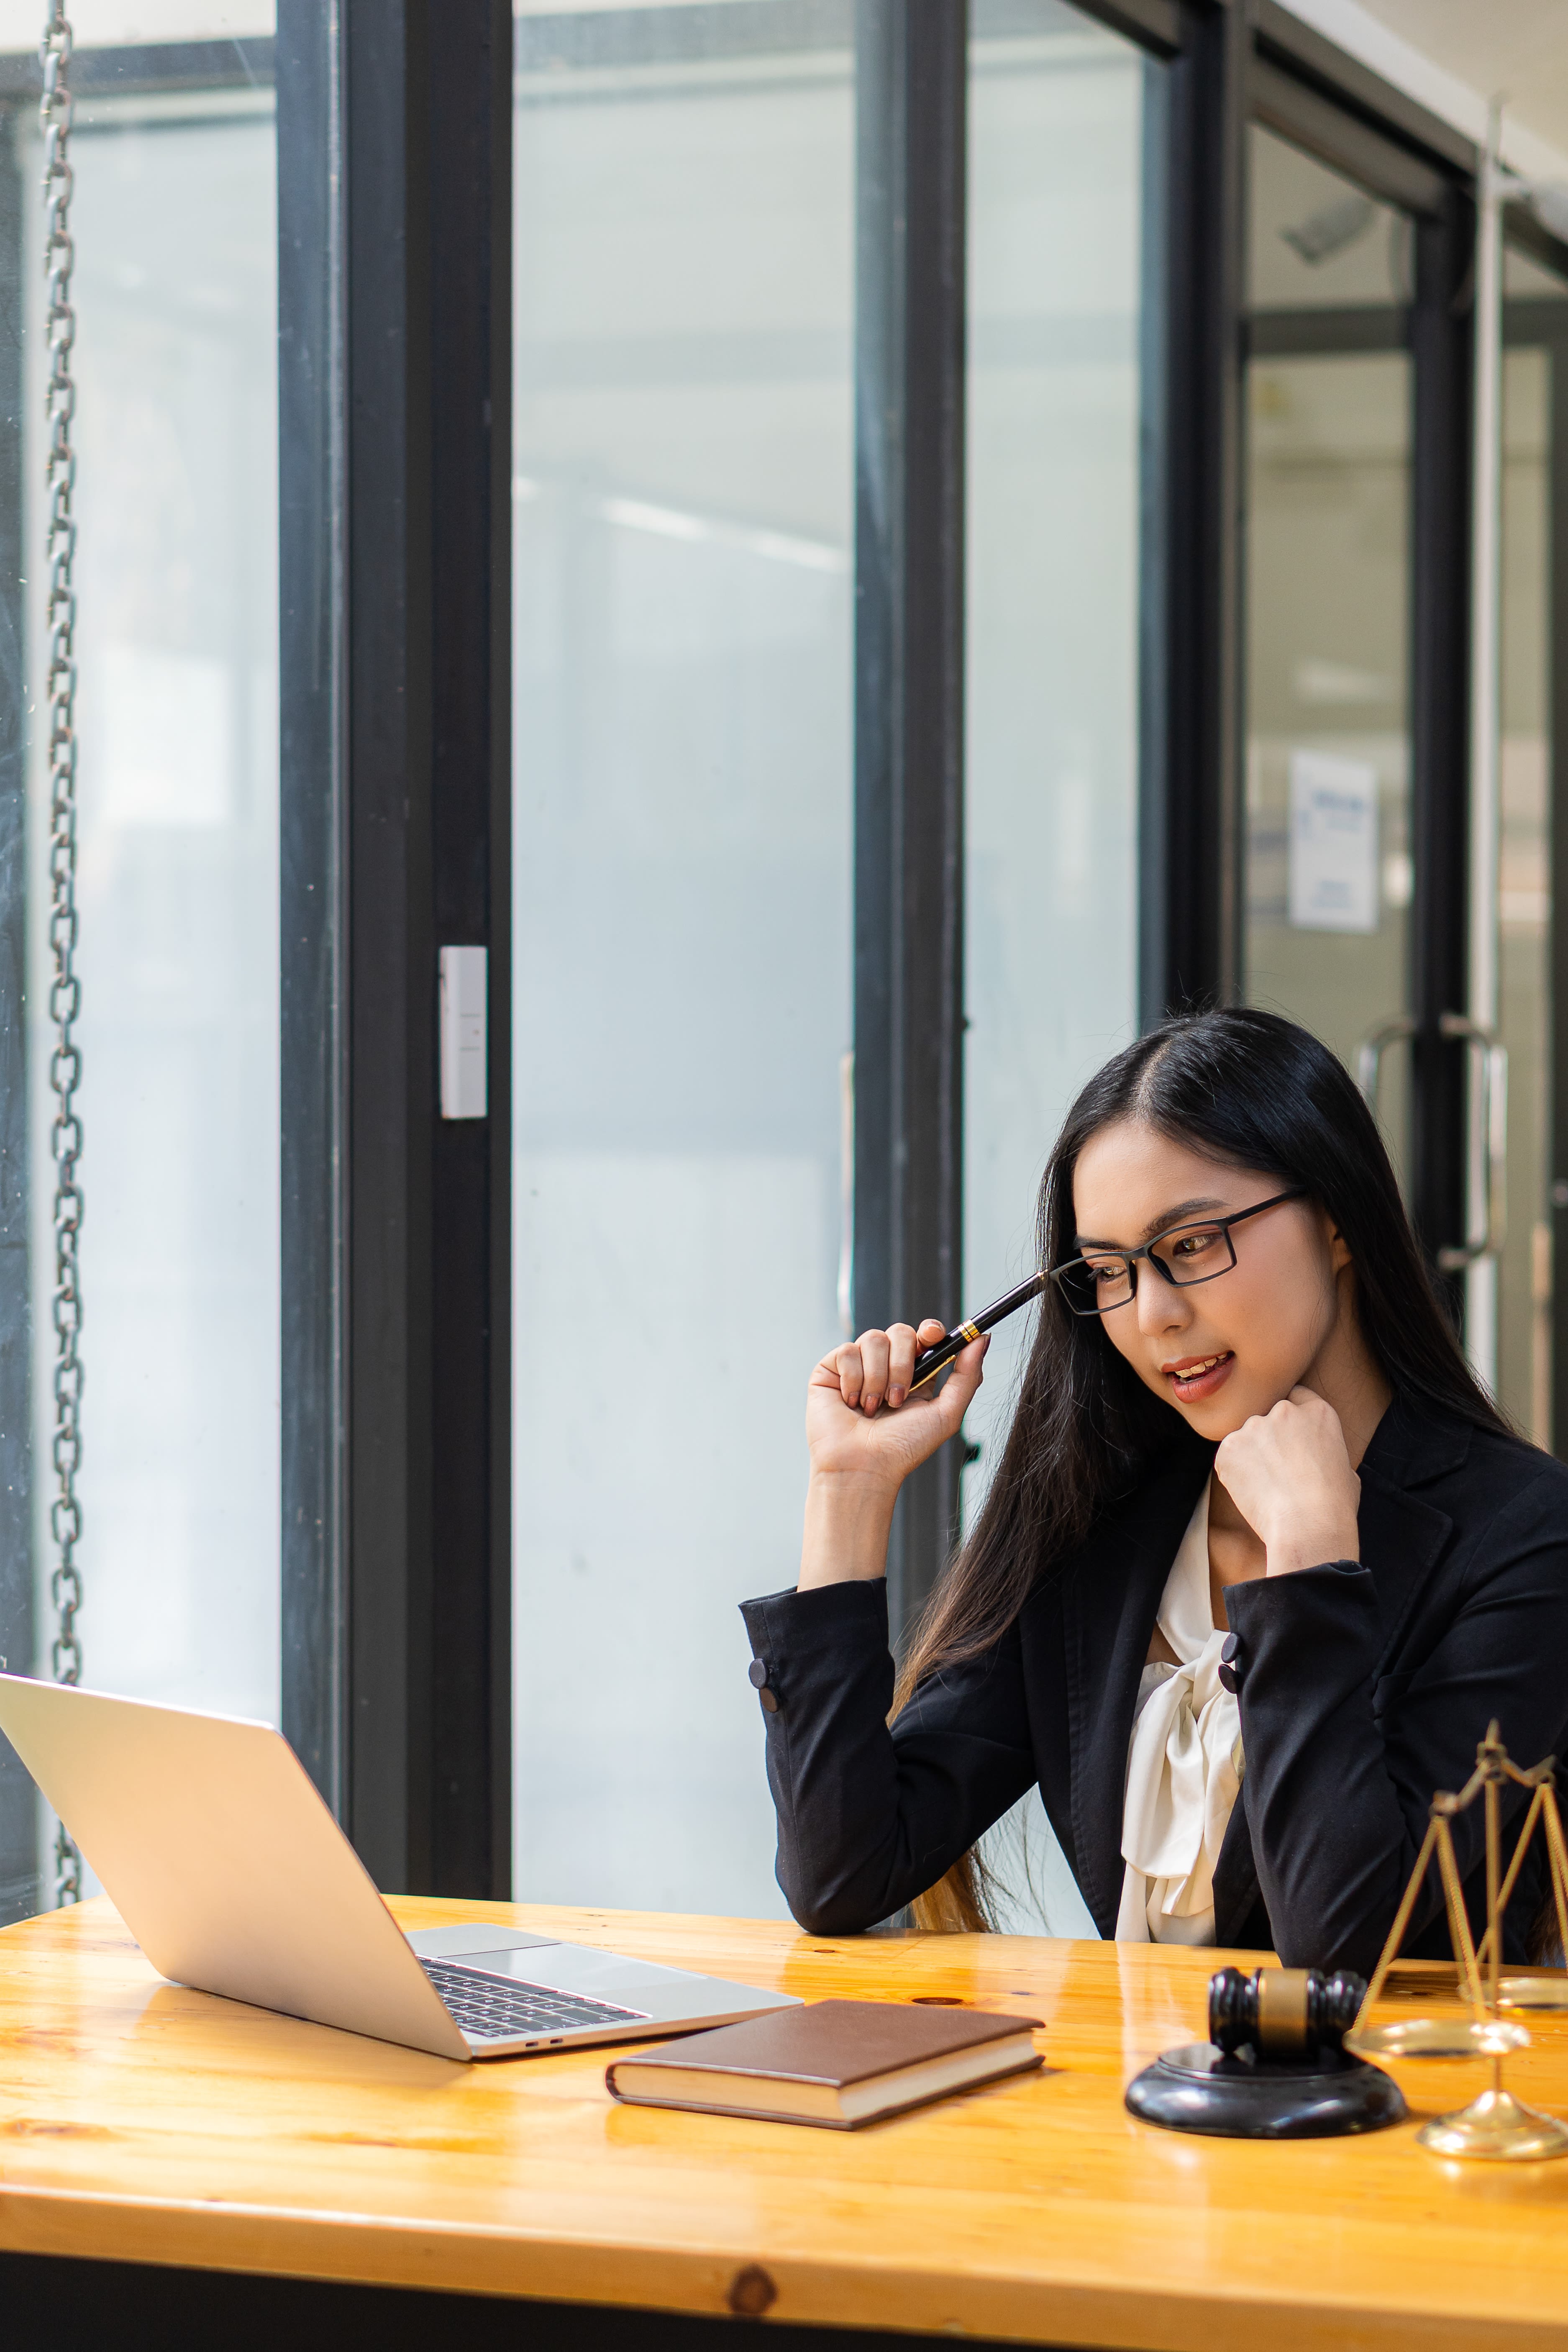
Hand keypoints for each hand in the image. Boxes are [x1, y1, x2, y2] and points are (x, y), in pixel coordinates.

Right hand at [798, 1321, 986, 1589]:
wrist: (863, 1467)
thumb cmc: (903, 1448)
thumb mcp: (946, 1414)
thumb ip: (967, 1376)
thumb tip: (982, 1339)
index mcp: (914, 1374)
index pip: (923, 1335)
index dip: (930, 1329)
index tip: (932, 1335)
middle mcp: (886, 1366)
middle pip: (900, 1331)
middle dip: (903, 1364)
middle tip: (897, 1399)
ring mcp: (857, 1366)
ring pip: (873, 1339)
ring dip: (877, 1378)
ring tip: (872, 1409)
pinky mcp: (830, 1370)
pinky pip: (846, 1351)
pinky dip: (853, 1380)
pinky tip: (851, 1403)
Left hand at [1212, 1386, 1360, 1577]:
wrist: (1307, 1526)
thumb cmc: (1333, 1506)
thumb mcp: (1345, 1470)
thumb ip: (1325, 1452)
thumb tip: (1317, 1459)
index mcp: (1318, 1412)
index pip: (1298, 1399)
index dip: (1293, 1422)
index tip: (1290, 1439)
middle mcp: (1284, 1411)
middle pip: (1270, 1418)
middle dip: (1270, 1439)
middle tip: (1277, 1471)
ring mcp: (1254, 1426)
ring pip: (1247, 1437)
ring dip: (1251, 1455)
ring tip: (1266, 1487)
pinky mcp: (1229, 1446)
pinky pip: (1229, 1456)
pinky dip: (1234, 1472)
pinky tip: (1251, 1493)